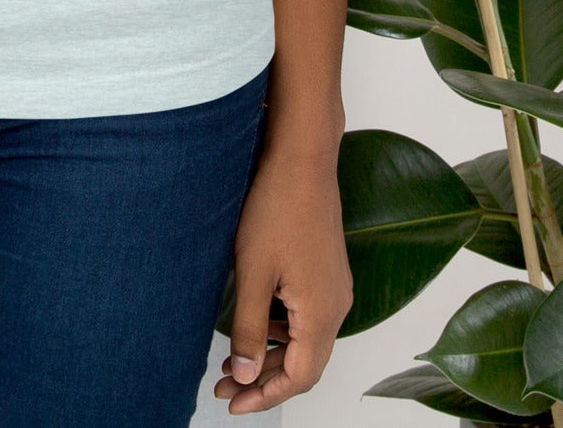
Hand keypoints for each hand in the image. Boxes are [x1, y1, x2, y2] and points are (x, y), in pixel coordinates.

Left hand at [215, 142, 350, 412]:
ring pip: (305, 340)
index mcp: (322, 314)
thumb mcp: (253, 273)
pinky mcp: (327, 271)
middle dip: (263, 379)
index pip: (299, 378)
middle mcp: (337, 306)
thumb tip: (243, 375)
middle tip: (224, 384)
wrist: (302, 159)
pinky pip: (307, 316)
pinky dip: (280, 329)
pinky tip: (254, 320)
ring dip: (270, 353)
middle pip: (304, 363)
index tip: (233, 403)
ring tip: (231, 357)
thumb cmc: (277, 208)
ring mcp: (335, 287)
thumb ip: (248, 328)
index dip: (265, 396)